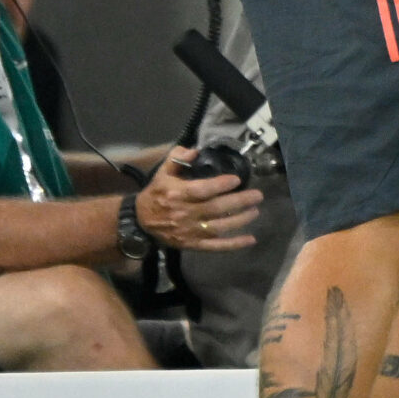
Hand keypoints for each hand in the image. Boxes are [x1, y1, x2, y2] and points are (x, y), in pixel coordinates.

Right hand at [134, 148, 262, 251]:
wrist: (140, 222)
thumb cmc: (156, 194)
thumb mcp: (162, 173)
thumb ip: (177, 158)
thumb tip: (195, 150)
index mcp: (177, 194)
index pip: (201, 190)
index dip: (220, 185)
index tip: (236, 179)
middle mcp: (184, 214)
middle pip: (216, 208)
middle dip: (239, 202)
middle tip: (258, 195)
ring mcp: (189, 231)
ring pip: (219, 227)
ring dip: (240, 220)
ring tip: (255, 211)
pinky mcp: (192, 245)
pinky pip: (215, 247)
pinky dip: (233, 245)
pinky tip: (250, 239)